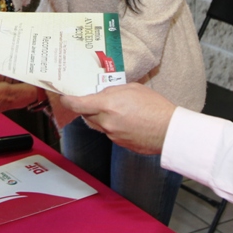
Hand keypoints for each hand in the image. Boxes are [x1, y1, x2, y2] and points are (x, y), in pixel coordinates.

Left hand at [59, 82, 175, 154]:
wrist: (169, 130)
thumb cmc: (155, 107)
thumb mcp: (132, 88)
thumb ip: (112, 91)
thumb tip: (102, 94)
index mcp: (107, 105)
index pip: (77, 104)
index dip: (67, 101)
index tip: (64, 98)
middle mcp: (106, 122)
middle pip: (86, 115)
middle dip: (88, 107)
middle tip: (96, 99)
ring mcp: (112, 135)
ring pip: (98, 124)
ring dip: (102, 117)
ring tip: (118, 109)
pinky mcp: (120, 143)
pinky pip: (110, 133)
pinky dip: (113, 126)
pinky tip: (127, 120)